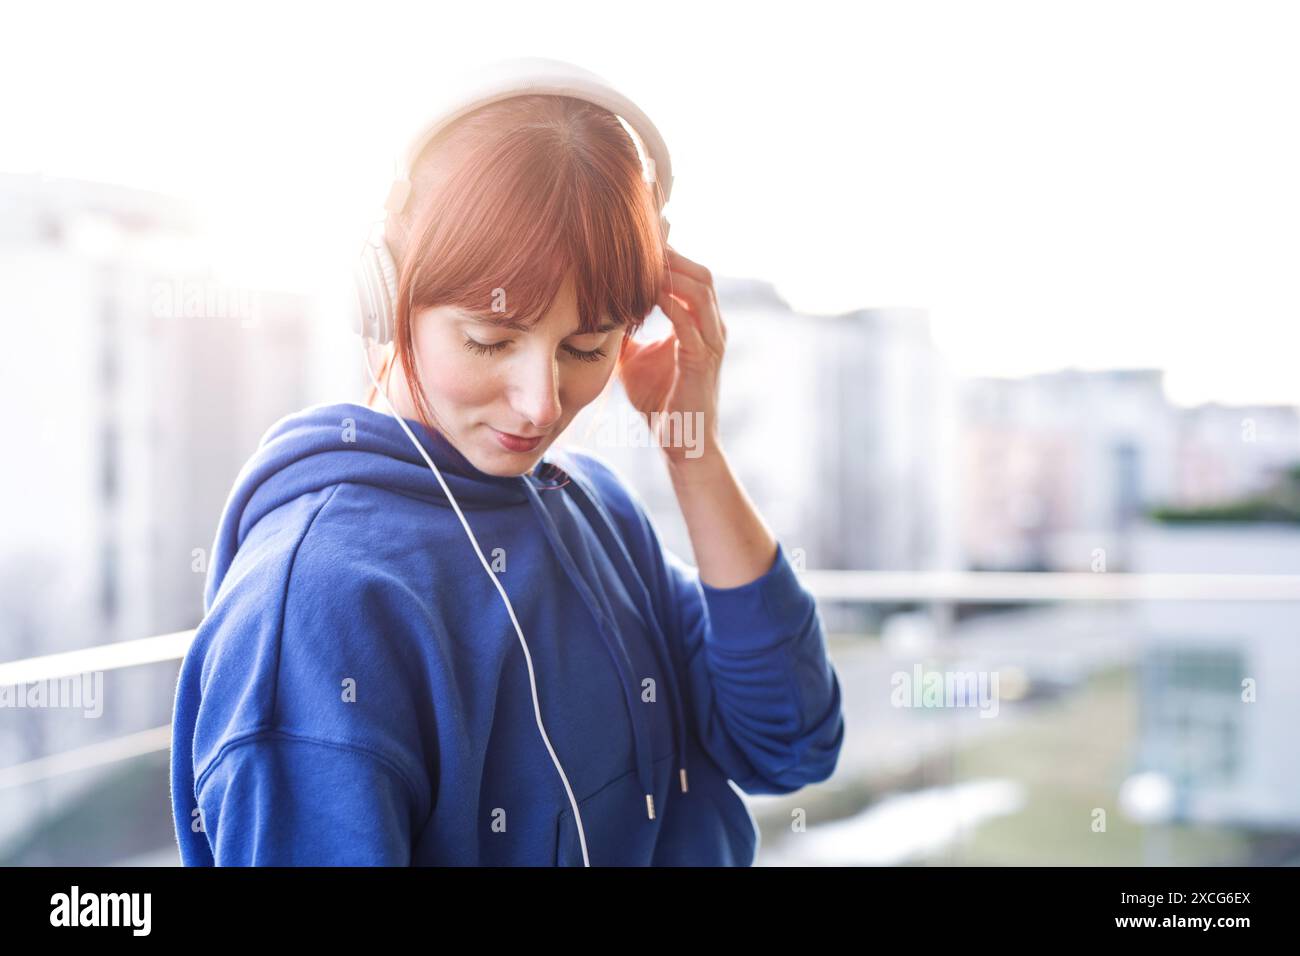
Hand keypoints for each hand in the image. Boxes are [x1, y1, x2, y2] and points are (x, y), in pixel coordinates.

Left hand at [617, 246, 726, 465]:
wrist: (681, 442)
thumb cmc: (659, 402)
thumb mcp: (635, 358)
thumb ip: (624, 333)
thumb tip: (595, 312)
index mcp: (700, 323)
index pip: (689, 275)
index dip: (668, 254)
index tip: (637, 238)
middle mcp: (711, 327)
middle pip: (700, 272)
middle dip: (672, 253)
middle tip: (640, 237)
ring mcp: (711, 342)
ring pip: (701, 288)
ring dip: (672, 270)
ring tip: (643, 255)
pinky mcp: (703, 360)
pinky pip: (689, 320)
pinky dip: (670, 301)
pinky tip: (646, 291)